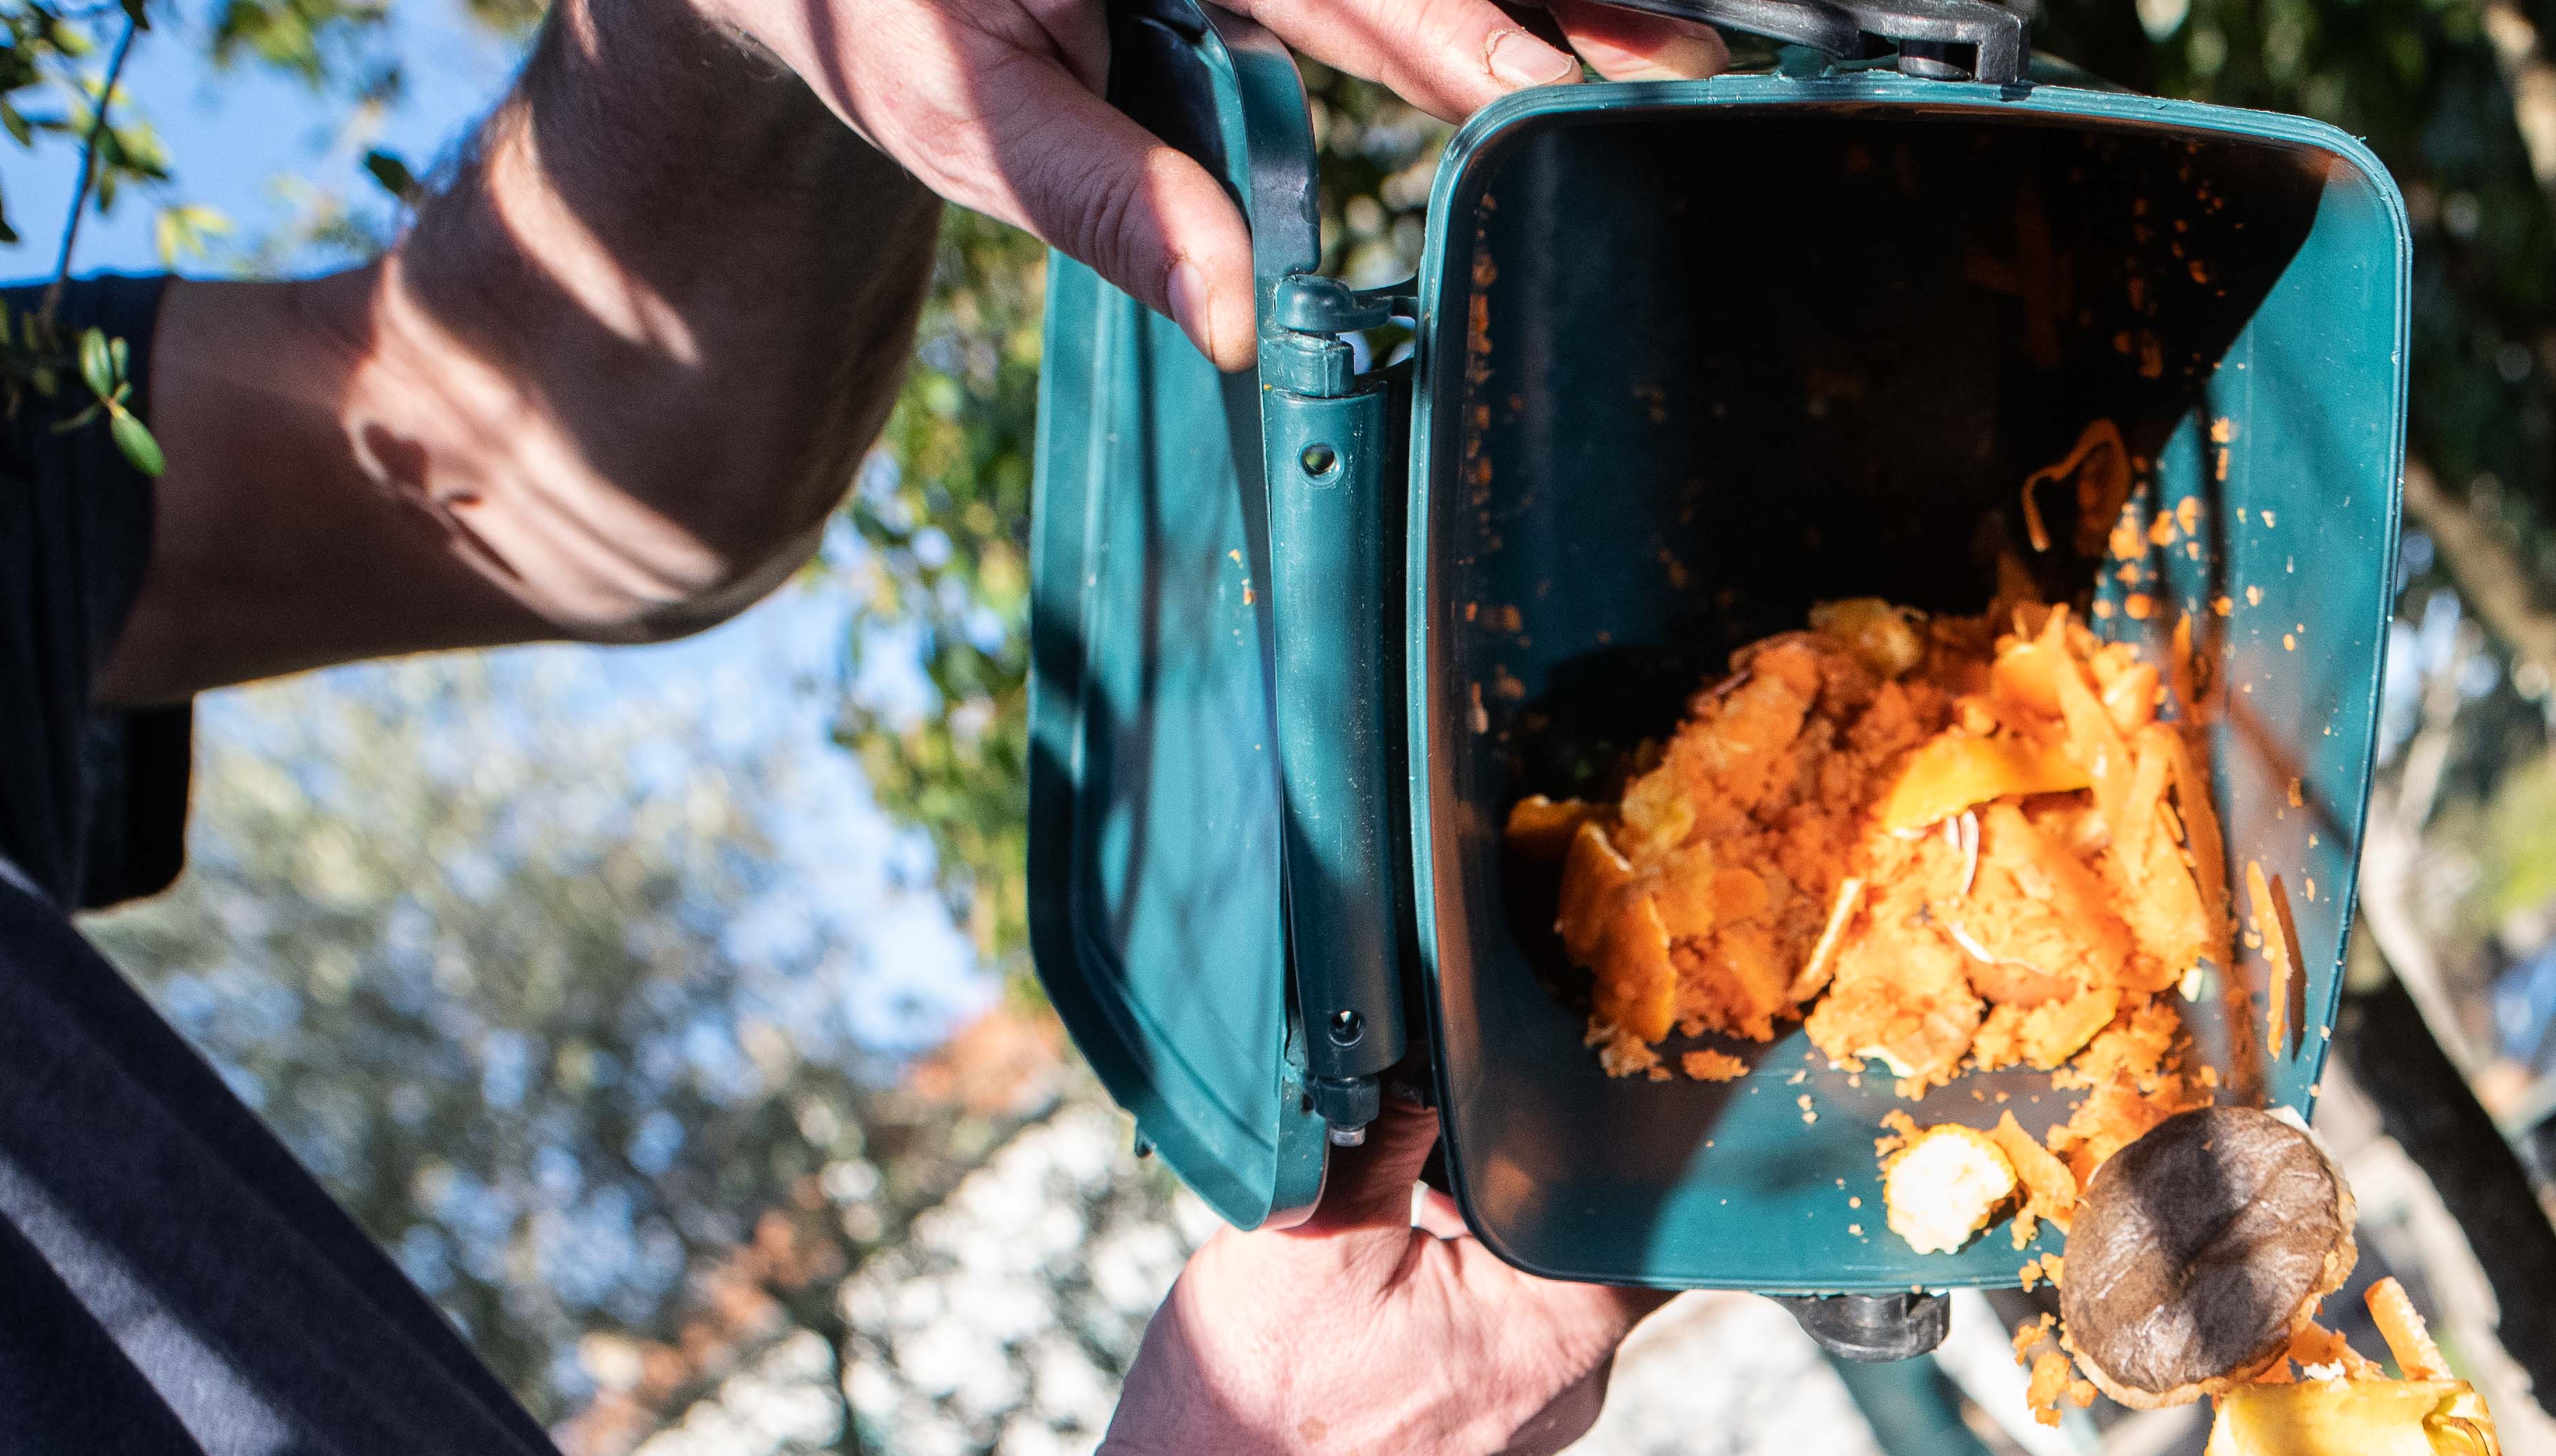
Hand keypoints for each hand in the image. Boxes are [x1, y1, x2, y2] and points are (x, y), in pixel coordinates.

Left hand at [679, 0, 1721, 366]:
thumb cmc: (880, 14)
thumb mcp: (962, 115)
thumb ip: (1110, 201)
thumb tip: (1246, 323)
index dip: (1450, 32)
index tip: (1536, 91)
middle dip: (1547, 4)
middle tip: (1675, 58)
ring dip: (1537, 0)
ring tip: (1663, 45)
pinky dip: (1456, 18)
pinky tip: (1564, 39)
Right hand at [1055, 1104, 1662, 1455]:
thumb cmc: (1253, 1405)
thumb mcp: (1318, 1226)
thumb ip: (1392, 1120)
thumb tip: (1426, 1029)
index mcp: (1562, 1328)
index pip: (1658, 1205)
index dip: (1621, 1122)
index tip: (1566, 1064)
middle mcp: (1570, 1381)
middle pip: (1597, 1230)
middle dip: (1531, 1160)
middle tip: (1451, 1104)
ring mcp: (1526, 1411)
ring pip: (1542, 1271)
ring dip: (1483, 1212)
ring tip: (1397, 1181)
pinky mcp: (1478, 1423)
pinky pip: (1499, 1316)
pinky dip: (1455, 1265)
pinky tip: (1380, 1247)